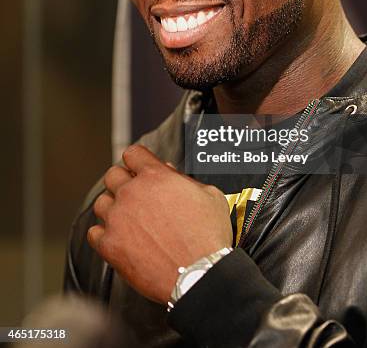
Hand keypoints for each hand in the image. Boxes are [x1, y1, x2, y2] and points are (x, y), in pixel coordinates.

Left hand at [88, 145, 232, 302]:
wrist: (199, 273)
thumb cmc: (207, 237)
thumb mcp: (210, 195)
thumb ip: (186, 180)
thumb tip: (172, 175)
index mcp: (155, 176)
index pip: (133, 154)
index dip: (137, 160)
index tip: (139, 167)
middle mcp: (132, 193)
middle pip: (112, 175)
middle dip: (124, 181)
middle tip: (135, 194)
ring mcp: (118, 219)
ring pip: (101, 202)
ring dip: (113, 207)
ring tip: (127, 218)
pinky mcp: (110, 245)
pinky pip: (94, 233)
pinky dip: (104, 234)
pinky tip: (118, 237)